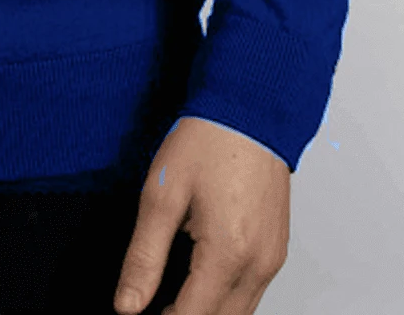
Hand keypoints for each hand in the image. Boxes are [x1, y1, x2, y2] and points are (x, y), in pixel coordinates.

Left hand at [113, 116, 289, 314]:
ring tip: (170, 299)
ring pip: (240, 314)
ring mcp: (272, 259)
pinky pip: (252, 293)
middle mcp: (258, 265)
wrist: (250, 109)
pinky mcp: (276, 250)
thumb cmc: (207, 141)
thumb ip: (143, 257)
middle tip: (153, 305)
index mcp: (228, 254)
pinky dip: (225, 298)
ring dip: (207, 312)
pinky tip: (198, 282)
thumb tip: (127, 306)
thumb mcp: (161, 195)